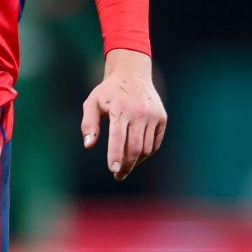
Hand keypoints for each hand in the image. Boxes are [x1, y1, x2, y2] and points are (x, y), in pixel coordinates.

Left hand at [81, 48, 166, 180]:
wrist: (132, 75)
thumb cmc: (108, 92)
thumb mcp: (92, 102)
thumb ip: (88, 124)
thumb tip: (88, 145)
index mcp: (120, 109)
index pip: (118, 138)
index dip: (116, 156)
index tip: (113, 170)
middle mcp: (139, 113)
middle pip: (134, 147)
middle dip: (126, 165)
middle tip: (118, 176)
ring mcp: (153, 116)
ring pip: (146, 148)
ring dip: (135, 161)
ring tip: (125, 166)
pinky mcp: (162, 119)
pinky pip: (155, 143)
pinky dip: (146, 153)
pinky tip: (136, 157)